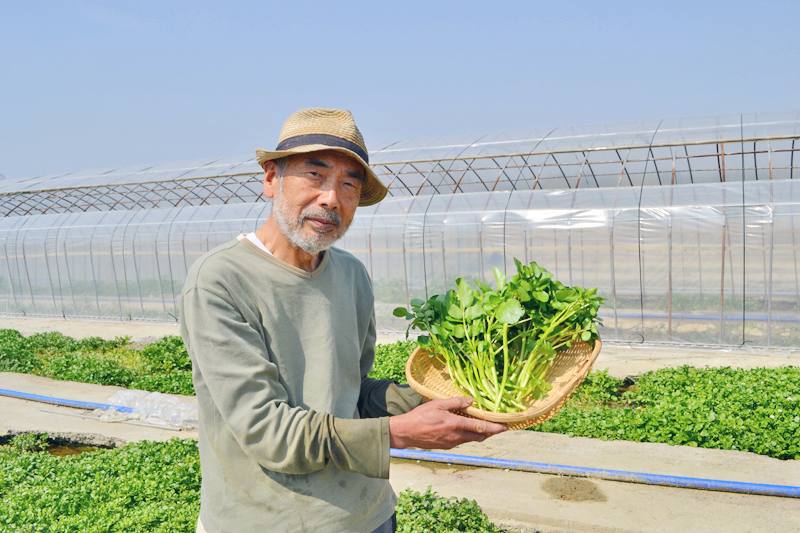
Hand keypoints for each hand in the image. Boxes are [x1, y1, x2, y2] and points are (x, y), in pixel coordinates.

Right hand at [388, 396, 506, 449]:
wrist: (407, 433)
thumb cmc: (420, 416)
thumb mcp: (438, 404)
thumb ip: (455, 402)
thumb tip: (471, 401)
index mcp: (455, 424)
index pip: (480, 427)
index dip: (495, 428)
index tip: (505, 427)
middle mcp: (456, 436)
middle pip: (479, 436)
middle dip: (491, 433)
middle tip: (500, 427)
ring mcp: (451, 443)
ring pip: (471, 439)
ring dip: (480, 434)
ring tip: (486, 427)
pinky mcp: (446, 446)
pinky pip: (462, 441)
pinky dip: (469, 435)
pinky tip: (467, 429)